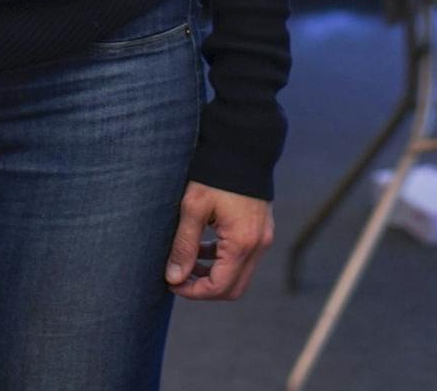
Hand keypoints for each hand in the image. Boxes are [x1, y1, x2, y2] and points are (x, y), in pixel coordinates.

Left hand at [164, 181, 272, 299]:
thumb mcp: (193, 207)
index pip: (218, 287)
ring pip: (239, 274)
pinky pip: (245, 258)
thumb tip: (174, 278)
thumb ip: (184, 245)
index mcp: (242, 242)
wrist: (243, 145)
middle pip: (233, 289)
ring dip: (213, 273)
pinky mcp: (263, 229)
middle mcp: (259, 245)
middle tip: (180, 276)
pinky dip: (224, 260)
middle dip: (204, 288)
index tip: (172, 282)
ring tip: (188, 258)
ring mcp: (264, 237)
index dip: (193, 292)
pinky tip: (204, 244)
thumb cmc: (215, 174)